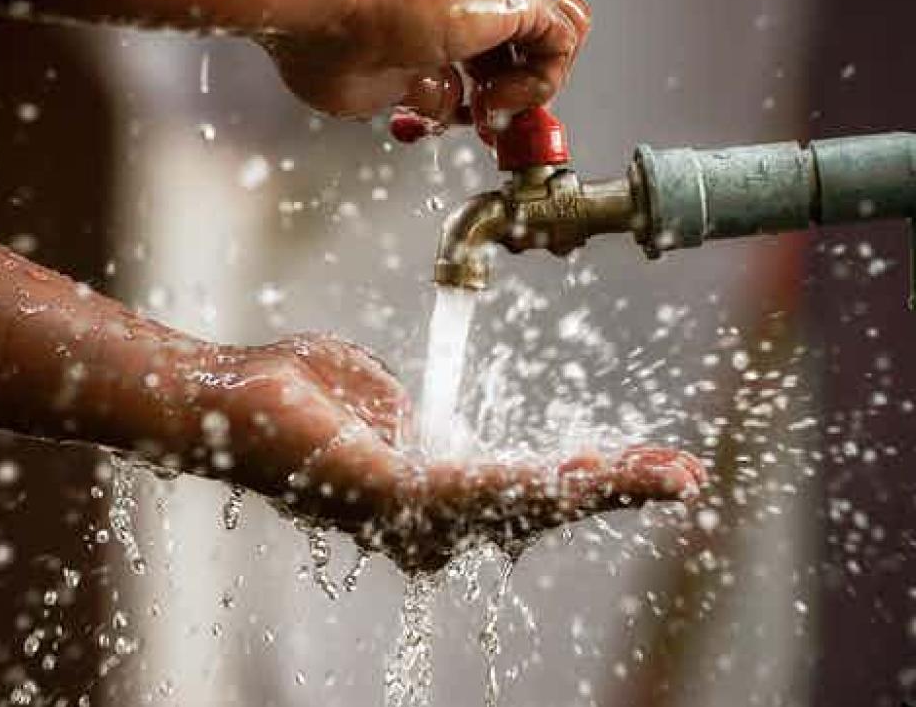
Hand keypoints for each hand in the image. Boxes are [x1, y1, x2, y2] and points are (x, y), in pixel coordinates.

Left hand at [193, 334, 704, 572]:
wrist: (229, 398)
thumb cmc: (295, 395)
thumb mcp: (383, 402)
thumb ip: (424, 422)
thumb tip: (441, 429)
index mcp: (430, 492)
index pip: (527, 489)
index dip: (592, 478)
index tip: (653, 465)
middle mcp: (429, 518)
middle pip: (542, 504)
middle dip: (618, 487)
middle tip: (687, 475)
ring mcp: (416, 513)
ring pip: (529, 501)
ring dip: (604, 486)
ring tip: (669, 475)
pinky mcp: (398, 497)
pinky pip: (487, 487)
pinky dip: (548, 481)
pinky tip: (592, 472)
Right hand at [258, 0, 589, 134]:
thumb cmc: (320, 29)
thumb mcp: (376, 80)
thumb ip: (419, 90)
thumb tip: (442, 105)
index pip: (492, 28)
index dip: (491, 79)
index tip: (475, 115)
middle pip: (531, 24)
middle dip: (518, 83)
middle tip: (493, 123)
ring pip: (558, 25)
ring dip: (532, 84)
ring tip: (492, 114)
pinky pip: (564, 39)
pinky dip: (538, 84)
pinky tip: (493, 102)